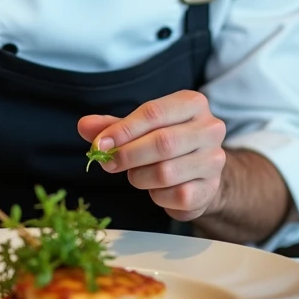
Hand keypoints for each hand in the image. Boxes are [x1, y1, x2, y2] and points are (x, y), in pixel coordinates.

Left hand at [78, 90, 226, 221]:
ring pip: (166, 172)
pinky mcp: (210, 188)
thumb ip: (113, 127)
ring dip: (140, 177)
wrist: (199, 173)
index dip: (123, 130)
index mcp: (193, 104)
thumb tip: (84, 126)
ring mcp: (214, 160)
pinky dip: (157, 195)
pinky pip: (175, 195)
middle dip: (128, 155)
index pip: (154, 113)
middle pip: (163, 142)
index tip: (100, 144)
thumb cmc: (167, 143)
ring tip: (136, 175)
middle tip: (109, 163)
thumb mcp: (141, 128)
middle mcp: (210, 129)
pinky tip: (156, 189)